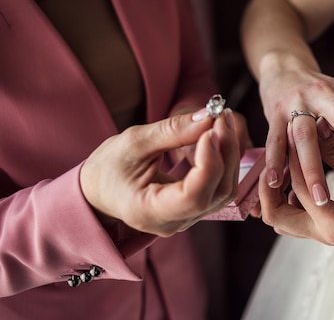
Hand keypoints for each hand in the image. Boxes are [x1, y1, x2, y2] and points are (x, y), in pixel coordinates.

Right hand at [80, 108, 240, 236]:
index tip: (211, 129)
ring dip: (230, 153)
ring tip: (222, 120)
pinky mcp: (195, 209)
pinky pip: (220, 187)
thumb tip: (208, 116)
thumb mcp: (133, 142)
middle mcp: (173, 223)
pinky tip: (218, 136)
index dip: (209, 162)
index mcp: (148, 212)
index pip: (194, 196)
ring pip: (225, 190)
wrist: (98, 190)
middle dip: (226, 151)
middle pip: (217, 192)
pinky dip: (224, 160)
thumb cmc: (108, 167)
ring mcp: (187, 219)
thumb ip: (171, 131)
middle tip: (221, 116)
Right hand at [258, 57, 333, 207]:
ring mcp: (296, 103)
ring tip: (322, 198)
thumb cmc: (319, 94)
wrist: (282, 67)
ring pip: (306, 136)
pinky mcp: (273, 113)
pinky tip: (275, 183)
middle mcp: (323, 94)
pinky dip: (274, 162)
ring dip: (313, 167)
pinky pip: (274, 141)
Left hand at [260, 118, 333, 247]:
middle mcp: (325, 236)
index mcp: (333, 225)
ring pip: (285, 218)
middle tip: (273, 155)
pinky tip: (302, 172)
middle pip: (276, 216)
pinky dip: (294, 198)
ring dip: (280, 193)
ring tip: (283, 162)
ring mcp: (327, 235)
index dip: (294, 155)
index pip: (297, 186)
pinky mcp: (333, 228)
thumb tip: (315, 125)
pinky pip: (301, 216)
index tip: (292, 130)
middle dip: (269, 187)